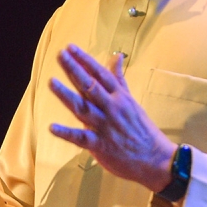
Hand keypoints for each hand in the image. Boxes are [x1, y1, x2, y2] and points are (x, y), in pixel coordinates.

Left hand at [48, 44, 176, 192]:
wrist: (155, 158)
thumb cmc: (142, 128)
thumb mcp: (131, 101)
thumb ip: (120, 79)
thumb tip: (117, 57)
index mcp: (120, 97)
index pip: (101, 74)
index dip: (85, 60)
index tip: (71, 47)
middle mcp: (112, 108)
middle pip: (90, 86)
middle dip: (74, 70)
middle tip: (60, 55)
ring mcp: (106, 126)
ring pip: (83, 108)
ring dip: (66, 95)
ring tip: (51, 82)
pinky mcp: (101, 146)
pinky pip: (81, 139)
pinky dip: (67, 133)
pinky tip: (52, 127)